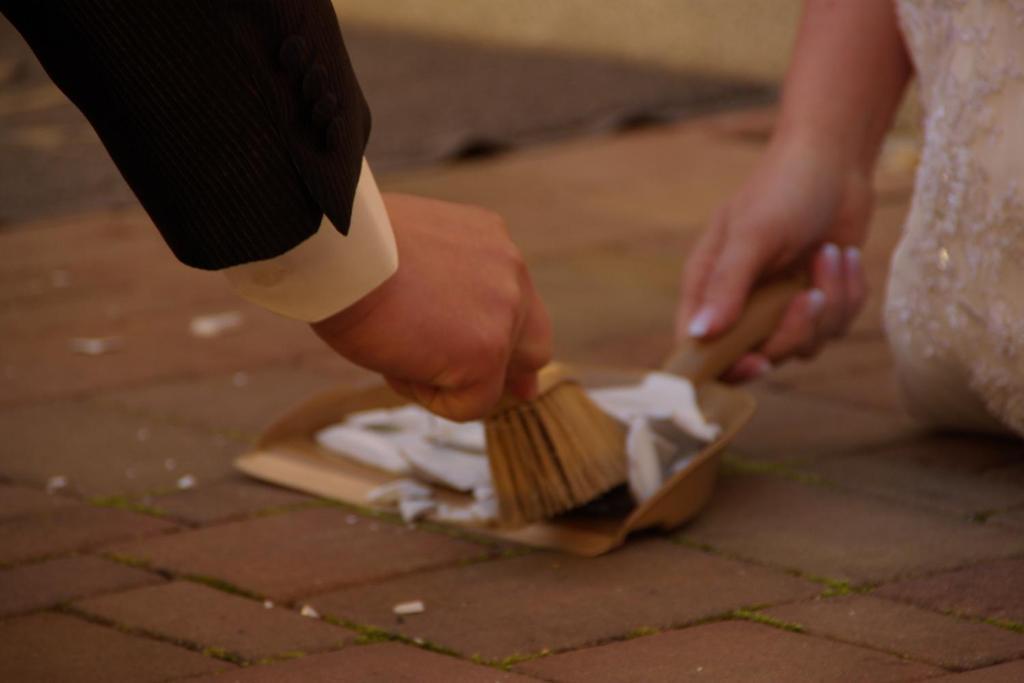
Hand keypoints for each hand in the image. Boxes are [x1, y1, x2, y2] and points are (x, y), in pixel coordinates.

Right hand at [312, 193, 551, 420]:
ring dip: (446, 377)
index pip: (516, 299)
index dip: (508, 333)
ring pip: (493, 377)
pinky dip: (429, 397)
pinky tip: (397, 363)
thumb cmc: (350, 249)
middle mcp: (509, 271)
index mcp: (489, 241)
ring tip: (397, 347)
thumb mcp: (410, 253)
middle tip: (518, 393)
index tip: (504, 359)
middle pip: (534, 341)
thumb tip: (439, 324)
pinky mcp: (487, 353)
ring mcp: (505, 313)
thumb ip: (441, 282)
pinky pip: (470, 403)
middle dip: (518, 371)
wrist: (338, 250)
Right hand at [677, 135, 871, 380]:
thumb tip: (697, 334)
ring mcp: (780, 305)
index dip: (724, 368)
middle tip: (810, 295)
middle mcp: (740, 303)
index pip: (700, 350)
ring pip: (805, 345)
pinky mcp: (817, 300)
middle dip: (794, 330)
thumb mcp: (752, 235)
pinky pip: (836, 326)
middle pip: (760, 356)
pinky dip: (848, 293)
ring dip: (830, 303)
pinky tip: (844, 256)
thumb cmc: (783, 188)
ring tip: (830, 254)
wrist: (836, 160)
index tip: (757, 362)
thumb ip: (726, 287)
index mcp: (708, 288)